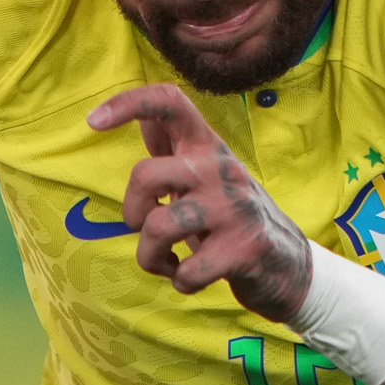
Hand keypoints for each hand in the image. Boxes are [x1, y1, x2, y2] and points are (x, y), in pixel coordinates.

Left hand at [89, 83, 312, 323]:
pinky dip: (179, 282)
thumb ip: (175, 150)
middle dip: (131, 213)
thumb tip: (142, 117)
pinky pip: (186, 271)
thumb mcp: (206, 177)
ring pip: (159, 228)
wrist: (291, 265)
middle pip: (144, 175)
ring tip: (166, 262)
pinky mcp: (244, 250)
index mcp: (207, 148)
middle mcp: (220, 170)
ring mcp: (235, 209)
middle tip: (146, 229)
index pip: (169, 102)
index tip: (93, 120)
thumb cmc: (233, 218)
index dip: (127, 103)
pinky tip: (191, 276)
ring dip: (150, 257)